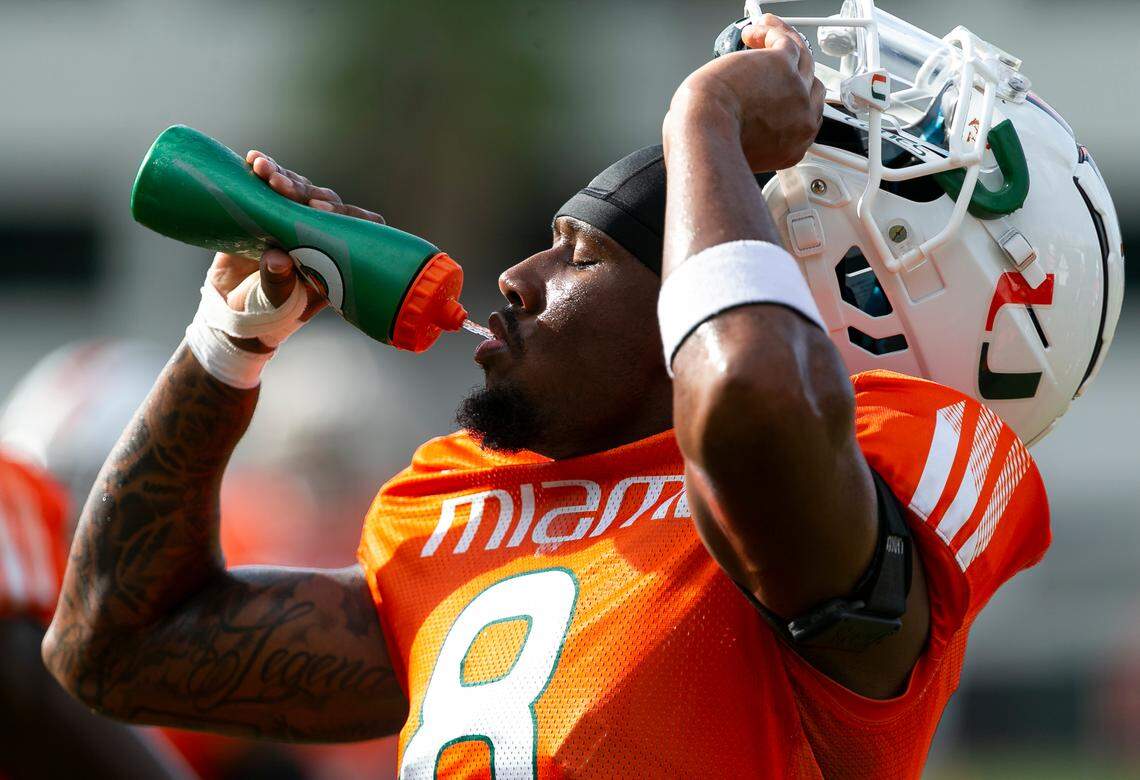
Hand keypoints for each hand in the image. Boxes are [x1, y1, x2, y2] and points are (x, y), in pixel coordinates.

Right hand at [204, 151, 386, 351]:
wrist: (233, 310)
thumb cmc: (267, 314)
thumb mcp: (275, 304)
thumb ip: (278, 283)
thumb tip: (278, 258)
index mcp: (336, 257)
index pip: (357, 228)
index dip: (346, 215)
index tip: (320, 211)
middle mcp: (320, 234)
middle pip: (326, 202)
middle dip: (304, 192)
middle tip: (282, 188)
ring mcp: (295, 219)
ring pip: (300, 189)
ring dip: (283, 176)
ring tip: (262, 170)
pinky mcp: (268, 209)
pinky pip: (272, 186)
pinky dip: (266, 171)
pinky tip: (254, 160)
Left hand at [665, 14, 824, 171]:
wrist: (707, 135)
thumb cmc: (713, 145)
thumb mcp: (744, 154)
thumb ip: (756, 140)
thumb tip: (745, 120)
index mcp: (793, 147)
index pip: (807, 116)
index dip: (796, 97)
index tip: (781, 85)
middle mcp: (801, 120)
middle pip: (810, 85)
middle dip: (795, 68)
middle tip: (777, 56)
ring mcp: (796, 92)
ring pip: (801, 57)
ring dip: (785, 40)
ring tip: (764, 30)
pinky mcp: (783, 66)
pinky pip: (786, 41)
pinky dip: (771, 31)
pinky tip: (753, 32)